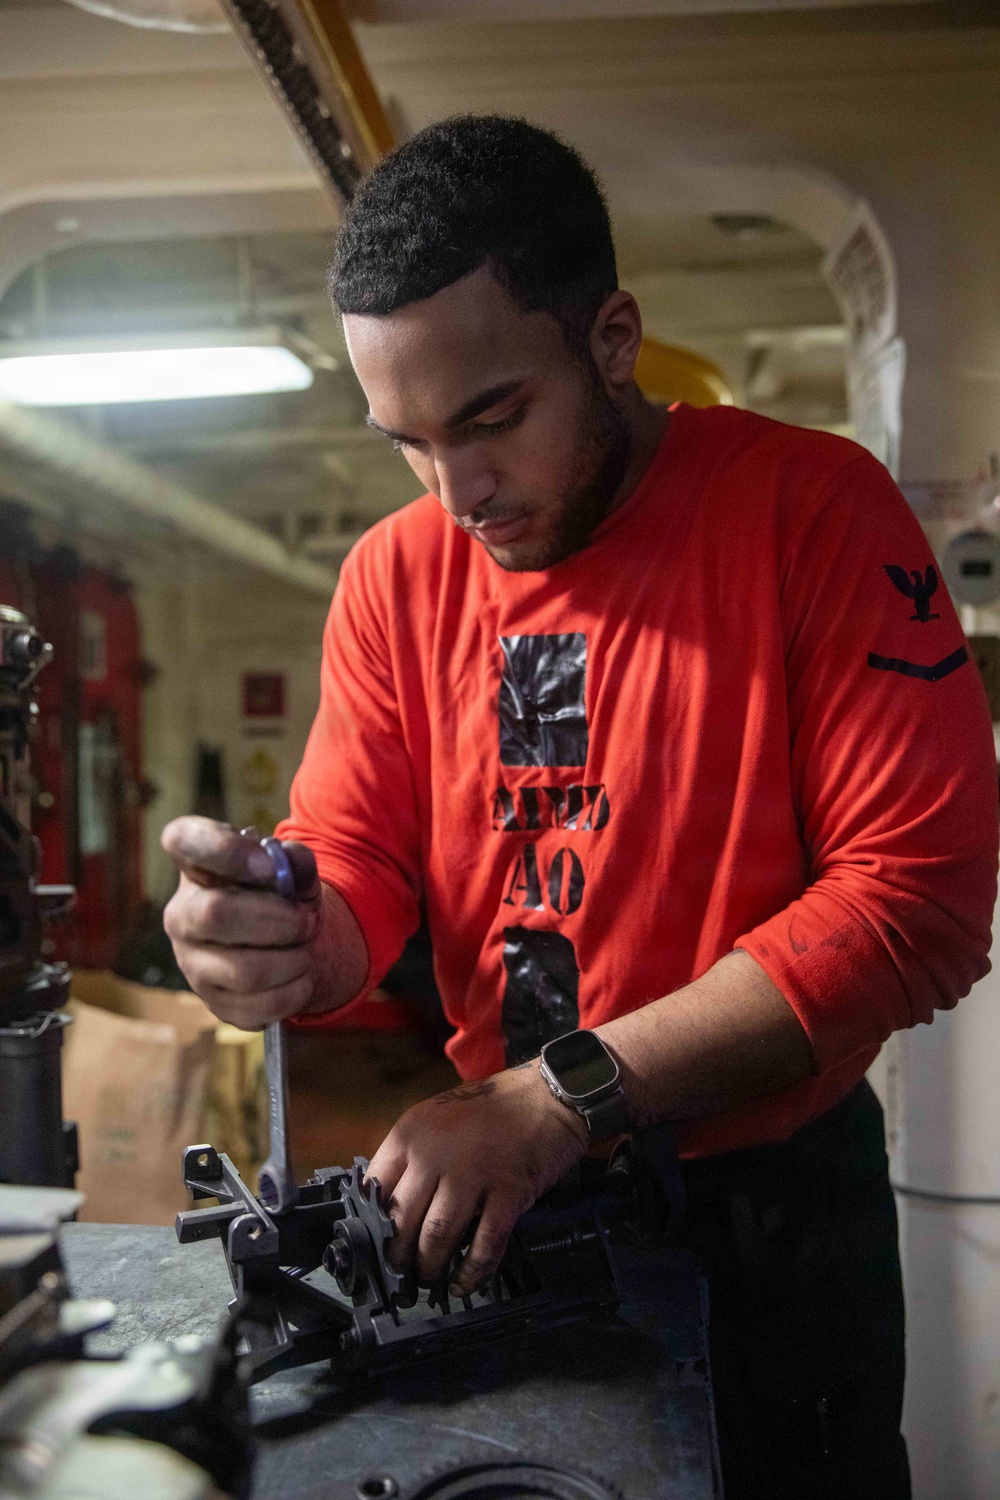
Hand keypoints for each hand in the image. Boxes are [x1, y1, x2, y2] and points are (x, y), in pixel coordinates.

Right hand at [161, 815, 322, 1027]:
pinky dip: (294, 993)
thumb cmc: (283, 896)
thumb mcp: (294, 870)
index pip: (182, 840)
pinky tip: (301, 979)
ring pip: (244, 970)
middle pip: (216, 914)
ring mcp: (192, 961)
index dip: (224, 850)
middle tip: (307, 921)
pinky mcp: (213, 1002)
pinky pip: (258, 1007)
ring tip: (306, 951)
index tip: (269, 866)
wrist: (290, 943)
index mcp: (197, 866)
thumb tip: (288, 863)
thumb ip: (294, 859)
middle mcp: (182, 913)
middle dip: (278, 921)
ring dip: (293, 961)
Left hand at [367, 1061, 588, 1297]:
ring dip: (429, 1266)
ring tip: (429, 1278)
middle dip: (398, 1255)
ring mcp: (472, 1173)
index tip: (375, 1244)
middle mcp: (434, 1153)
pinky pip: (484, 1243)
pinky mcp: (508, 1192)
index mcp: (410, 1133)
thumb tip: (392, 1208)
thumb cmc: (489, 1109)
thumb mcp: (436, 1119)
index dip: (372, 1223)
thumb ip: (412, 1156)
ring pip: (437, 1236)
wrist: (546, 1095)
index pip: (374, 1187)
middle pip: (402, 1219)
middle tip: (401, 1272)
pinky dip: (471, 1271)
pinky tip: (464, 1283)